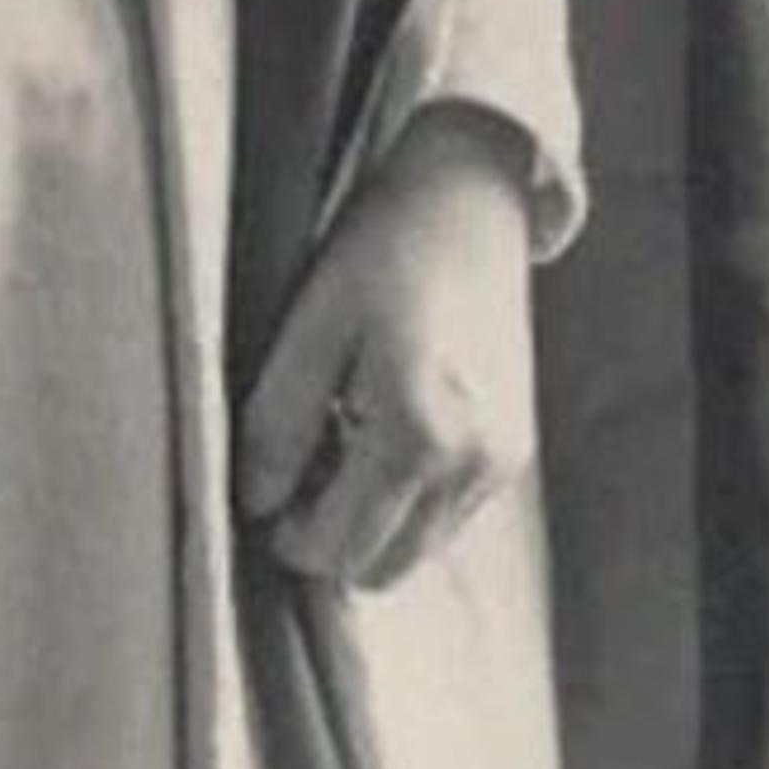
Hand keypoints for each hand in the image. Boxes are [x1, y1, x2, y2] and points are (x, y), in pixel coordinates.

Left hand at [236, 105, 538, 594]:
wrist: (468, 202)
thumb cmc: (382, 249)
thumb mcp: (310, 323)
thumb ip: (279, 421)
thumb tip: (255, 501)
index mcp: (419, 433)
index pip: (337, 547)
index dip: (284, 531)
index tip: (260, 484)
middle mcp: (473, 464)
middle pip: (381, 566)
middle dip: (328, 535)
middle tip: (295, 462)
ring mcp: (502, 463)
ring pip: (417, 549)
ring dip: (369, 520)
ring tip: (336, 437)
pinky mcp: (514, 452)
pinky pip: (447, 516)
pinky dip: (405, 498)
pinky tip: (377, 429)